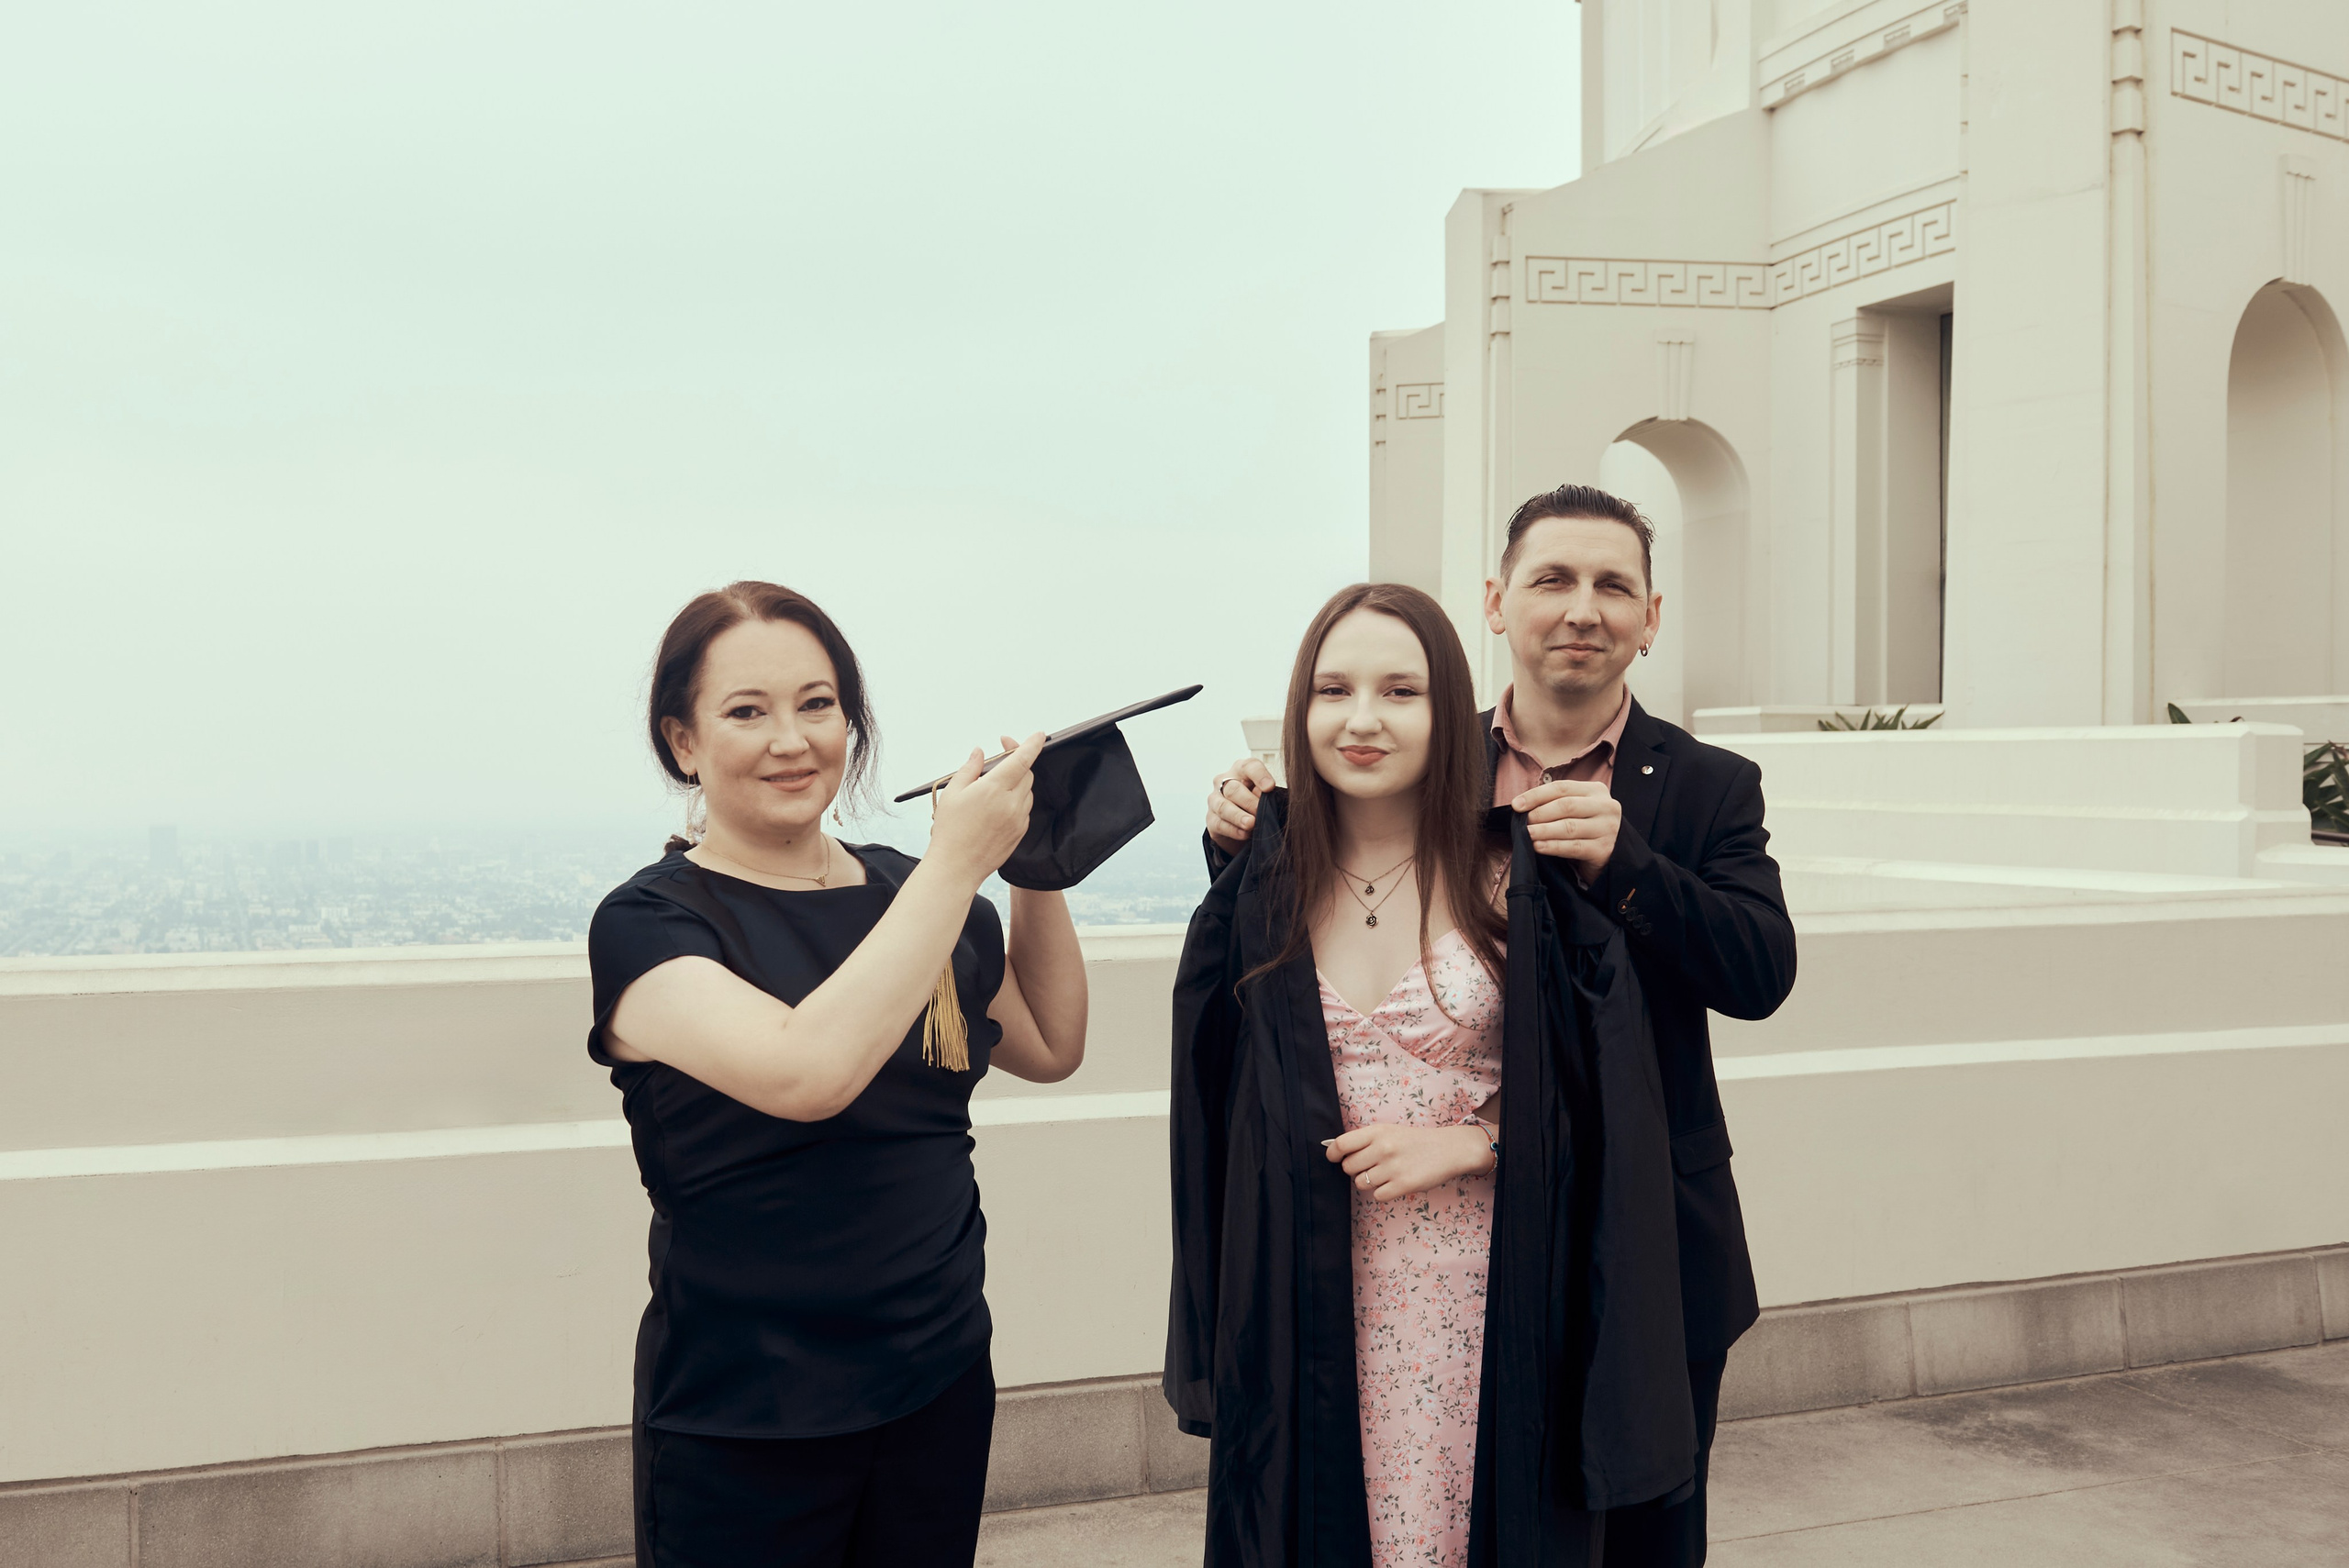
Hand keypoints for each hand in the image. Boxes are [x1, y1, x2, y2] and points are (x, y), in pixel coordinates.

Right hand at [927, 732, 1042, 883]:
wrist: (957, 866)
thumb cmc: (950, 830)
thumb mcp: (953, 793)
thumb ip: (969, 768)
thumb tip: (979, 752)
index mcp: (994, 789)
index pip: (1021, 760)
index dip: (1032, 744)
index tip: (1039, 735)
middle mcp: (1011, 803)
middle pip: (1026, 774)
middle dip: (1017, 764)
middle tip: (1000, 763)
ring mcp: (1018, 819)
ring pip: (1027, 792)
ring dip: (1016, 784)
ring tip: (992, 790)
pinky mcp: (1020, 832)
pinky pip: (1024, 809)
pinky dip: (1015, 802)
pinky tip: (997, 808)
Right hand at [1206, 757, 1275, 852]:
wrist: (1240, 822)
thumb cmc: (1256, 803)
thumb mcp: (1264, 795)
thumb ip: (1266, 795)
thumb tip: (1270, 800)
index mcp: (1241, 770)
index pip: (1249, 767)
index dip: (1260, 776)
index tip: (1270, 787)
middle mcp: (1224, 781)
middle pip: (1233, 789)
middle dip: (1248, 802)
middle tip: (1260, 812)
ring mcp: (1215, 800)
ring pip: (1223, 807)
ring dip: (1238, 816)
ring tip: (1251, 824)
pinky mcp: (1211, 819)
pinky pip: (1220, 824)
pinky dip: (1233, 830)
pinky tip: (1244, 834)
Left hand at [1325, 1123, 1492, 1200]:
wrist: (1447, 1149)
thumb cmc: (1413, 1141)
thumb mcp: (1388, 1131)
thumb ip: (1363, 1140)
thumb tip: (1333, 1150)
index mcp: (1377, 1132)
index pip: (1341, 1144)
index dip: (1333, 1154)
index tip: (1334, 1158)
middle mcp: (1383, 1148)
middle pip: (1348, 1167)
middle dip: (1354, 1169)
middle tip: (1368, 1166)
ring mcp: (1393, 1167)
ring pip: (1361, 1183)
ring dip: (1369, 1182)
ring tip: (1384, 1174)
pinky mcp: (1403, 1185)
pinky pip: (1377, 1195)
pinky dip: (1383, 1192)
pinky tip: (1394, 1183)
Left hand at [1512, 777, 1620, 871]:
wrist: (1611, 854)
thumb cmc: (1585, 828)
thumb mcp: (1576, 810)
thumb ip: (1555, 803)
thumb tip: (1521, 805)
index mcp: (1596, 790)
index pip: (1561, 788)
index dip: (1536, 795)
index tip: (1516, 805)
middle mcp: (1606, 806)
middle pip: (1566, 806)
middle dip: (1540, 813)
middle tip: (1522, 822)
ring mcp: (1608, 828)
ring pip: (1569, 827)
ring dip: (1543, 830)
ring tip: (1527, 834)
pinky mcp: (1604, 849)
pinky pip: (1574, 847)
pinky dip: (1553, 846)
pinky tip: (1538, 847)